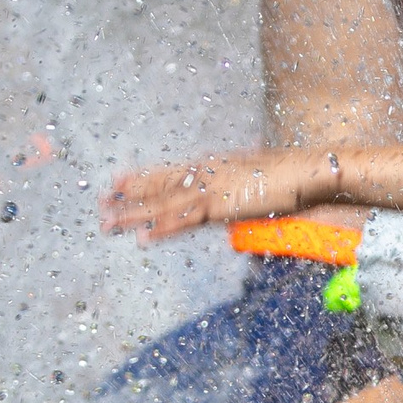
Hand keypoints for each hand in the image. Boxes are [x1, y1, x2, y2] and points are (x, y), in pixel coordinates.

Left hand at [101, 150, 318, 242]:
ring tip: (106, 223)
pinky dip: (161, 229)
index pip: (168, 171)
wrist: (303, 171)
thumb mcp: (254, 179)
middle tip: (98, 202)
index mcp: (211, 165)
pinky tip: (142, 237)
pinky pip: (183, 221)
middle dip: (127, 195)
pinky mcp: (218, 207)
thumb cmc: (286, 174)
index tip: (117, 179)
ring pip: (161, 204)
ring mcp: (209, 189)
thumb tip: (230, 194)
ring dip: (132, 214)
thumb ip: (237, 186)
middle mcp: (203, 173)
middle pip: (157, 185)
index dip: (141, 176)